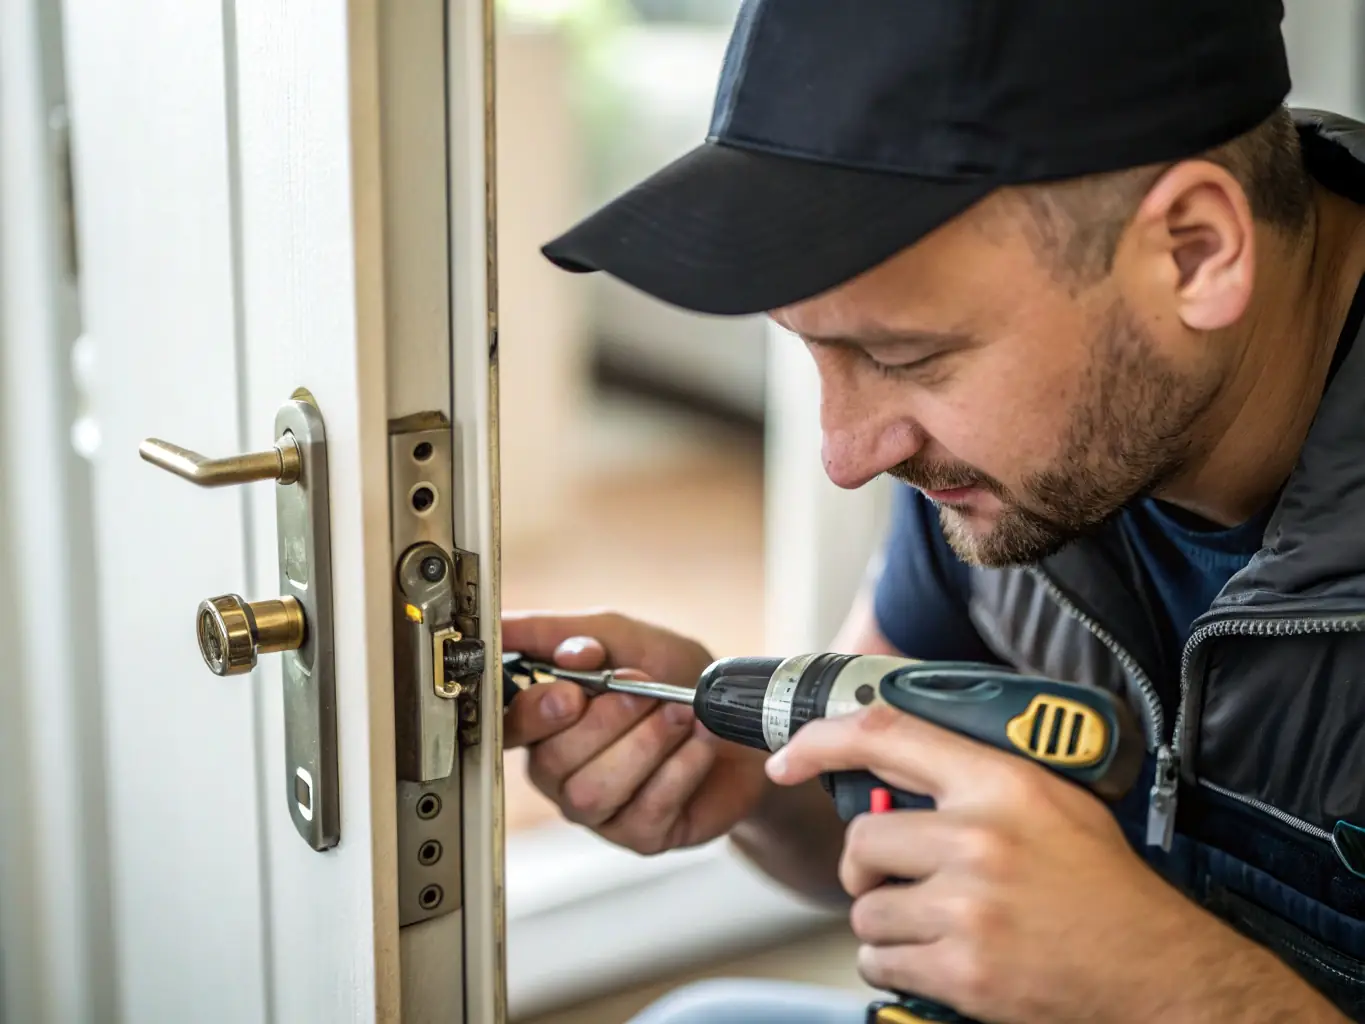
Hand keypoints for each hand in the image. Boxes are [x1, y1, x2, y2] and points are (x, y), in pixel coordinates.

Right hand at [503, 610, 770, 854]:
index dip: (534, 714)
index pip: (509, 728)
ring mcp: (599, 810)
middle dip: (606, 720)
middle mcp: (561, 772)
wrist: (742, 722)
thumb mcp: (623, 638)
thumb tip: (504, 627)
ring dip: (644, 744)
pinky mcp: (642, 836)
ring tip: (681, 713)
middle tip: (645, 689)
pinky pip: (645, 809)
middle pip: (552, 762)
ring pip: (592, 792)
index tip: (571, 692)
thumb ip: (564, 633)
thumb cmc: (676, 677)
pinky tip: (700, 743)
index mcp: (546, 722)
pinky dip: (680, 768)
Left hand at [765, 704, 1337, 1022]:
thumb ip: (974, 780)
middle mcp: (979, 839)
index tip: (787, 759)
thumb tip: (892, 772)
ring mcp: (969, 908)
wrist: (1158, 973)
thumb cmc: (1105, 887)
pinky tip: (938, 958)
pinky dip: (895, 963)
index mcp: (1001, 784)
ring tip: (935, 924)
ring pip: (865, 908)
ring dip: (885, 921)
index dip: (821, 741)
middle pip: (864, 839)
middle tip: (901, 879)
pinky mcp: (964, 971)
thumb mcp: (1052, 803)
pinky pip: (878, 960)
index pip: (885, 734)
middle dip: (869, 866)